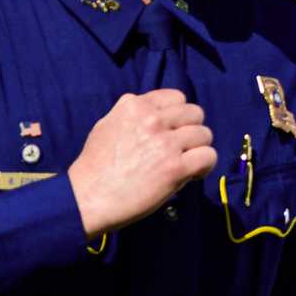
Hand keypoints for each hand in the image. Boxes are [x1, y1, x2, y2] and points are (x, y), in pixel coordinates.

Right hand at [66, 89, 215, 237]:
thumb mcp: (107, 126)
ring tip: (186, 164)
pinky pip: (208, 156)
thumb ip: (133, 116)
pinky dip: (205, 166)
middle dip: (191, 130)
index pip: (176, 97)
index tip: (172, 131)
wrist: (87, 198)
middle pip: (195, 113)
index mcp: (133, 106)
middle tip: (181, 149)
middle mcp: (151, 119)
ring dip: (199, 149)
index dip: (178, 115)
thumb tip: (156, 115)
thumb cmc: (95, 168)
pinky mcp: (175, 167)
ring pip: (205, 134)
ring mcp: (164, 143)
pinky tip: (193, 175)